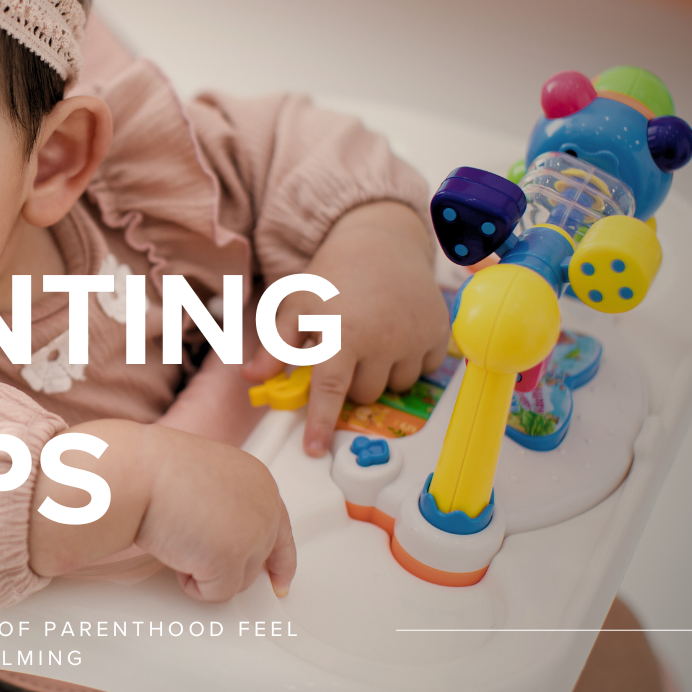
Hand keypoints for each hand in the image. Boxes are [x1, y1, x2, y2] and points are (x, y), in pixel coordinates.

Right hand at [29, 421, 296, 599]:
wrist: (137, 473)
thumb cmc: (153, 470)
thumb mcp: (203, 479)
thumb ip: (225, 505)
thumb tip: (221, 533)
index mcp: (258, 481)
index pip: (280, 529)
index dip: (280, 560)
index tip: (280, 579)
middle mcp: (264, 506)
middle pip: (258, 560)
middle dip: (228, 566)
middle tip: (196, 554)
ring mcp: (252, 533)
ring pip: (238, 580)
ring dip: (205, 569)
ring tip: (179, 538)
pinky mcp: (231, 559)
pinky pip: (216, 593)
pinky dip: (192, 583)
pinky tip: (176, 553)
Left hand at [243, 201, 449, 455]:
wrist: (380, 243)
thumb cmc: (332, 276)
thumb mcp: (295, 306)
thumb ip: (275, 345)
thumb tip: (253, 378)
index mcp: (342, 332)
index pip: (330, 390)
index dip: (321, 423)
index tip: (316, 448)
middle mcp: (383, 338)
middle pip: (364, 394)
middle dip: (351, 382)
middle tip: (345, 352)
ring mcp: (415, 337)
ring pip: (396, 386)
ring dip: (381, 373)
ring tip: (371, 340)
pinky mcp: (438, 333)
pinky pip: (423, 370)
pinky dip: (409, 361)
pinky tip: (396, 336)